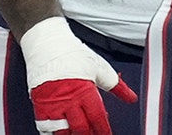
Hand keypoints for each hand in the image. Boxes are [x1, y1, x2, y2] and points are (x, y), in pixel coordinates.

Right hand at [20, 18, 137, 134]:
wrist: (47, 45)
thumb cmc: (74, 55)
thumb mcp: (100, 68)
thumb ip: (116, 86)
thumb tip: (131, 98)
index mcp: (85, 90)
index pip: (97, 117)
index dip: (103, 130)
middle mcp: (68, 100)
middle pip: (79, 128)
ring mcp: (51, 104)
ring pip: (61, 131)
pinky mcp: (39, 105)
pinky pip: (44, 127)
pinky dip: (52, 134)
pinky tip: (60, 134)